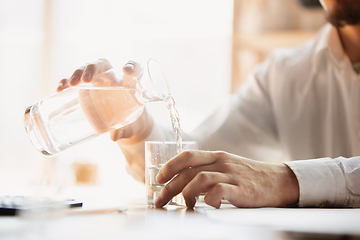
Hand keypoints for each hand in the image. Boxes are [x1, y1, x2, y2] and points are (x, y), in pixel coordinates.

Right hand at [56, 59, 152, 141]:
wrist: (126, 125)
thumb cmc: (133, 123)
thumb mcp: (131, 127)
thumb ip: (125, 131)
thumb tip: (114, 136)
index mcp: (130, 85)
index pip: (134, 68)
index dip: (131, 66)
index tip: (125, 70)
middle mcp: (114, 78)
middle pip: (103, 65)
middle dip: (93, 68)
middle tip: (85, 80)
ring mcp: (99, 81)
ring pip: (88, 69)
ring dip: (78, 73)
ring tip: (70, 84)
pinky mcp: (87, 88)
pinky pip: (76, 80)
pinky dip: (67, 82)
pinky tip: (60, 88)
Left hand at [155, 151, 298, 208]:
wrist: (279, 180)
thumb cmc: (250, 176)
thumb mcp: (228, 166)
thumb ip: (209, 169)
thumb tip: (186, 181)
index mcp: (217, 156)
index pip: (188, 156)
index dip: (170, 166)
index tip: (160, 178)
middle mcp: (222, 163)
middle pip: (188, 171)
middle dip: (170, 187)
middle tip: (160, 200)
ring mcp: (231, 175)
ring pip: (200, 179)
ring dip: (186, 193)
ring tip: (185, 204)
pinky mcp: (242, 189)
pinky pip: (219, 191)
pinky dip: (209, 200)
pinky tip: (209, 206)